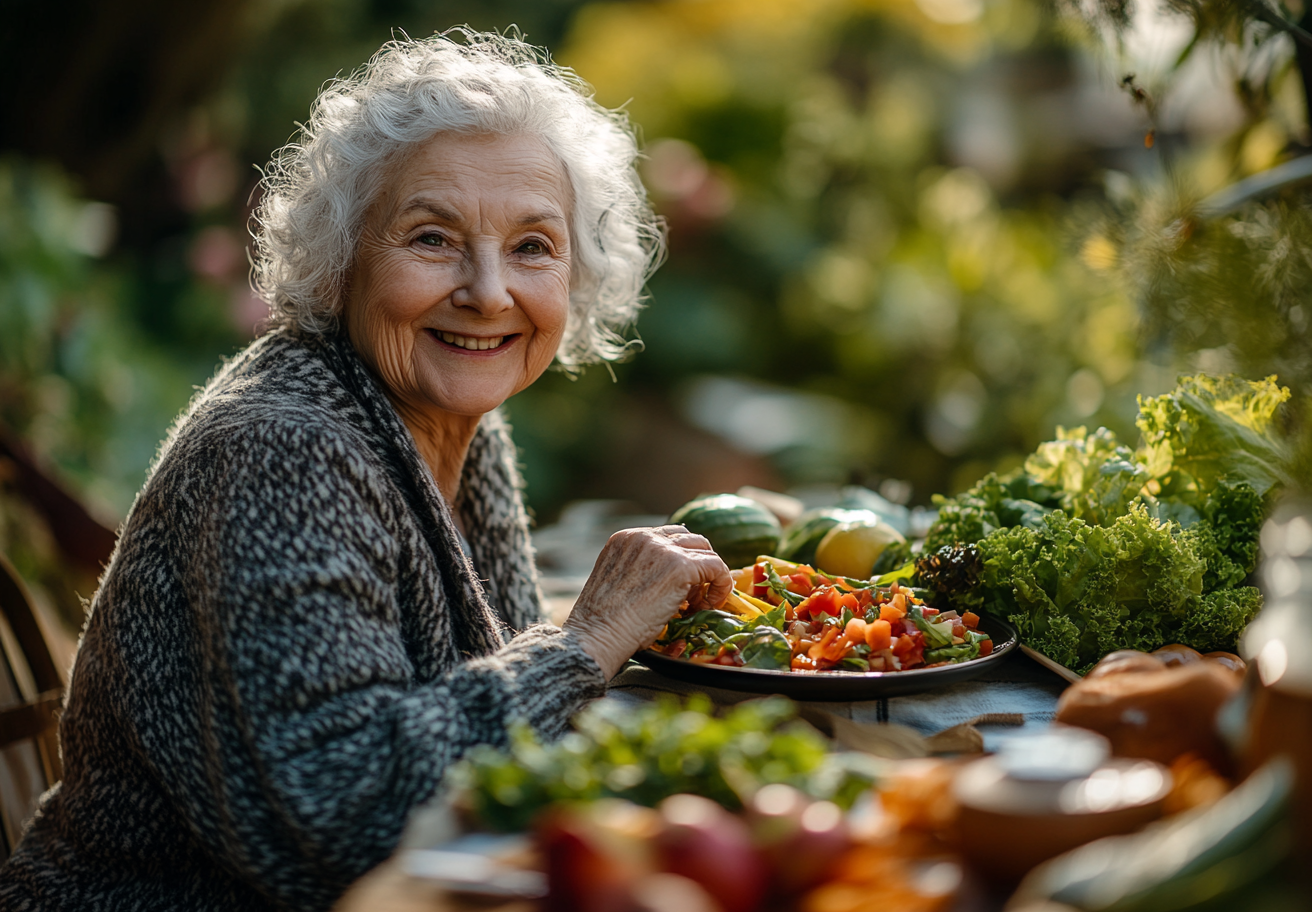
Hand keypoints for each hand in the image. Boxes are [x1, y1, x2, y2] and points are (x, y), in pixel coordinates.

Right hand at [563, 525, 731, 678]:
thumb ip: (641, 571)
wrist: (598, 635)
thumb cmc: (604, 623)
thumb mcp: (619, 583)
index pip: (668, 537)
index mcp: (626, 538)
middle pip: (689, 539)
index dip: (680, 561)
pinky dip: (721, 585)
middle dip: (696, 567)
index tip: (681, 589)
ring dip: (708, 577)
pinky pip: (717, 567)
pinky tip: (710, 605)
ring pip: (705, 551)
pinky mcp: (681, 566)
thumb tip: (671, 580)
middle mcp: (644, 537)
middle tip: (691, 599)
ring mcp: (663, 549)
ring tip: (696, 606)